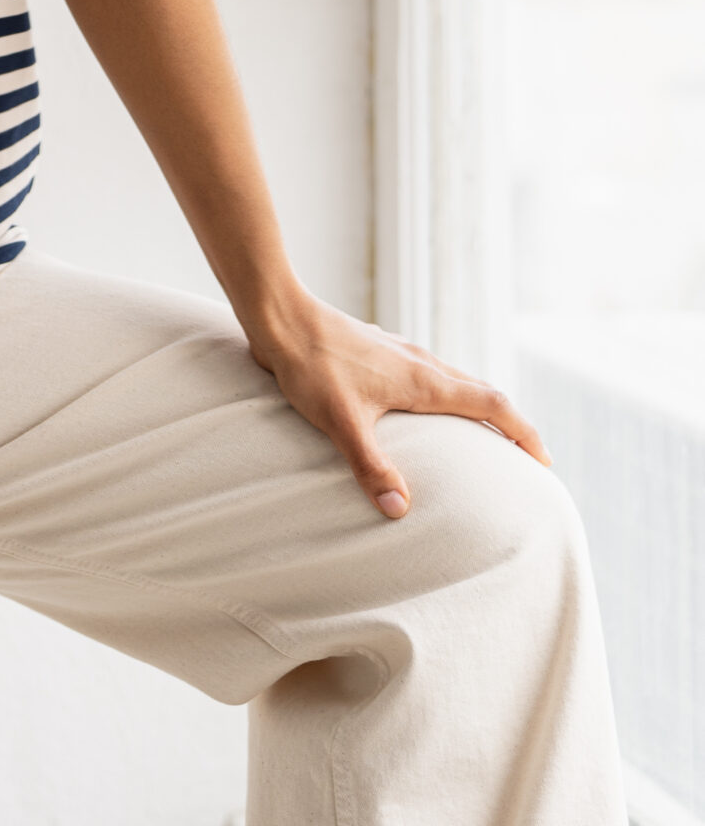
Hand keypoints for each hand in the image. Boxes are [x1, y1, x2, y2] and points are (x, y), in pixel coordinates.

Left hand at [245, 291, 551, 519]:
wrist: (281, 315)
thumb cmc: (311, 366)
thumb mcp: (342, 422)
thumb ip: (371, 466)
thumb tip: (400, 511)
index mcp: (424, 379)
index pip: (492, 404)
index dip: (523, 432)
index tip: (544, 459)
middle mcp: (421, 362)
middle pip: (480, 390)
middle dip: (508, 423)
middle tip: (526, 454)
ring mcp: (400, 352)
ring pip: (454, 379)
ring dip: (477, 405)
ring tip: (482, 435)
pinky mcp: (379, 350)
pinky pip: (428, 373)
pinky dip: (445, 394)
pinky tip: (423, 408)